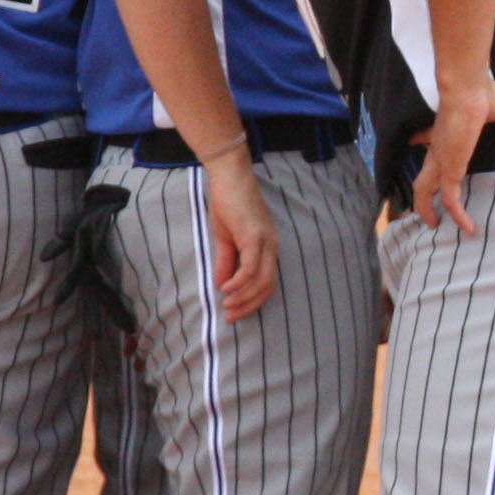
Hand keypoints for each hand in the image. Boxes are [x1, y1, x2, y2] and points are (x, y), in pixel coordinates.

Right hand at [203, 149, 279, 321]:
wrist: (229, 176)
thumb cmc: (228, 203)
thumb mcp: (225, 238)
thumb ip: (226, 261)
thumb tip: (222, 284)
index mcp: (267, 247)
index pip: (267, 283)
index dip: (252, 301)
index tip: (235, 313)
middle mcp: (271, 246)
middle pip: (268, 287)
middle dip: (249, 305)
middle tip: (231, 317)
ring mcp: (265, 241)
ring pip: (262, 280)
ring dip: (244, 297)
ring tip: (226, 306)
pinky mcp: (254, 236)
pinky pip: (251, 267)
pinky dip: (239, 282)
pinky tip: (225, 288)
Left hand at [407, 71, 494, 235]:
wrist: (468, 91)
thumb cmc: (482, 93)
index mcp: (446, 135)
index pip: (429, 147)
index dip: (427, 157)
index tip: (425, 160)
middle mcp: (439, 151)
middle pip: (422, 177)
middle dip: (422, 197)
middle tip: (430, 212)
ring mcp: (442, 162)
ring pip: (423, 191)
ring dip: (426, 210)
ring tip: (435, 225)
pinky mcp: (450, 170)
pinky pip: (451, 199)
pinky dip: (458, 216)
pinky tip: (469, 228)